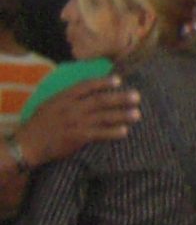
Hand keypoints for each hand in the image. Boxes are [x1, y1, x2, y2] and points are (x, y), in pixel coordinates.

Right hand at [14, 74, 139, 165]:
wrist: (29, 144)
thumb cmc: (39, 124)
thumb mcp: (49, 104)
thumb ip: (67, 98)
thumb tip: (86, 92)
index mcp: (63, 97)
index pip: (86, 86)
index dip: (103, 82)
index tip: (118, 80)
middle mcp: (71, 107)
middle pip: (100, 100)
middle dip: (120, 98)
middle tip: (137, 97)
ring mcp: (75, 122)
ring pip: (103, 117)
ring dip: (122, 115)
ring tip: (137, 114)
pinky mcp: (78, 137)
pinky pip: (100, 133)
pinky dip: (113, 132)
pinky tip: (124, 132)